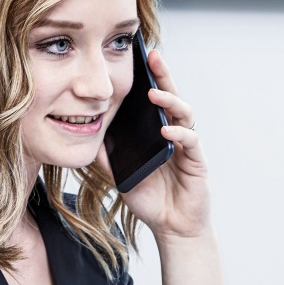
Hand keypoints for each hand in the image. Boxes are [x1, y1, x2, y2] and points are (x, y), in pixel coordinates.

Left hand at [95, 50, 211, 240]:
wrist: (171, 227)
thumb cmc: (150, 199)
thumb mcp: (120, 173)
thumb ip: (106, 155)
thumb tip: (86, 135)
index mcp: (158, 132)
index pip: (154, 100)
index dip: (149, 78)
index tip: (138, 58)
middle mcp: (176, 132)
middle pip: (172, 97)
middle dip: (163, 76)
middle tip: (153, 57)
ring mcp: (187, 146)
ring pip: (184, 113)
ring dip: (170, 101)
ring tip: (155, 94)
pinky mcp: (197, 161)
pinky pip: (191, 141)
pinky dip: (179, 133)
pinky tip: (166, 129)